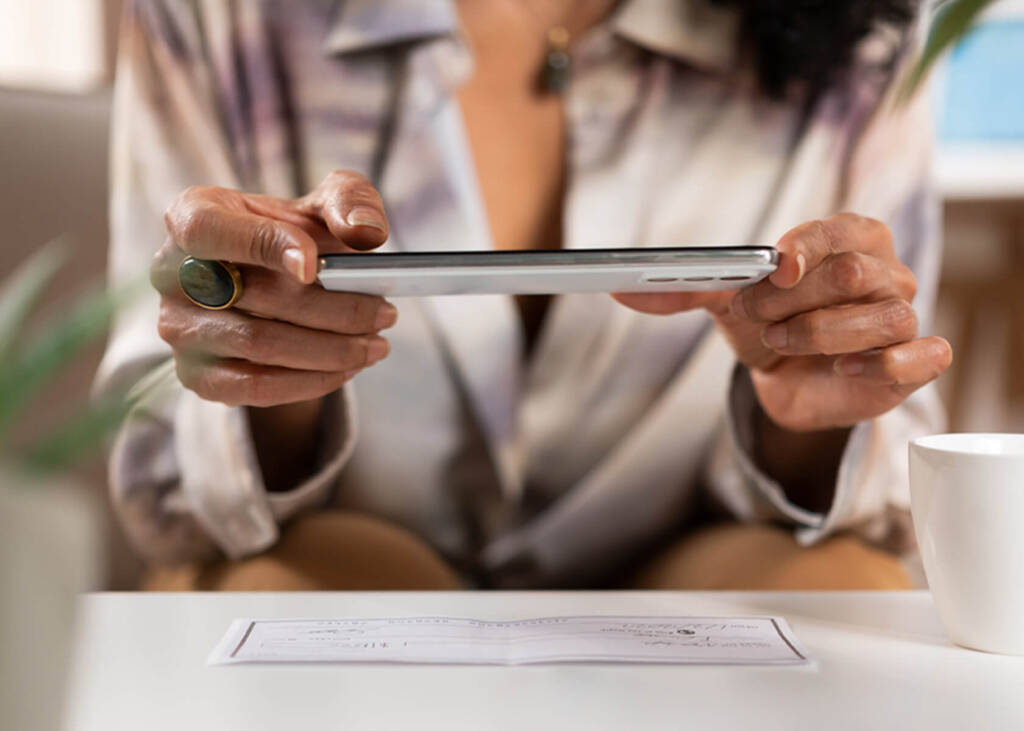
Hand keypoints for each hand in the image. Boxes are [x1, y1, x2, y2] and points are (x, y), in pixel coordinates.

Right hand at [152, 170, 394, 407]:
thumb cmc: (298, 236)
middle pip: (255, 295)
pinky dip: (310, 381)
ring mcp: (178, 328)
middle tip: (386, 314)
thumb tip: (365, 233)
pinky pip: (256, 387)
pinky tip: (347, 368)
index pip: (210, 229)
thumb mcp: (326, 204)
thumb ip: (350, 201)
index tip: (316, 264)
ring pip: (261, 345)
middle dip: (333, 308)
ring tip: (377, 345)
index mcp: (193, 215)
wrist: (276, 287)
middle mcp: (171, 273)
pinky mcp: (196, 375)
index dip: (263, 244)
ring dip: (332, 350)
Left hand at [615, 213, 951, 431]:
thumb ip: (684, 289)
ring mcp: (905, 316)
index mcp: (848, 239)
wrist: (788, 383)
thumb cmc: (771, 326)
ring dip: (821, 335)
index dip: (805, 248)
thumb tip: (621, 287)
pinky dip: (883, 365)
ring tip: (783, 344)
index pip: (839, 230)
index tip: (773, 269)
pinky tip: (846, 370)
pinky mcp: (916, 362)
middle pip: (854, 274)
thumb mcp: (727, 302)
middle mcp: (885, 271)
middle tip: (758, 319)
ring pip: (883, 317)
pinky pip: (924, 355)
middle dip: (795, 301)